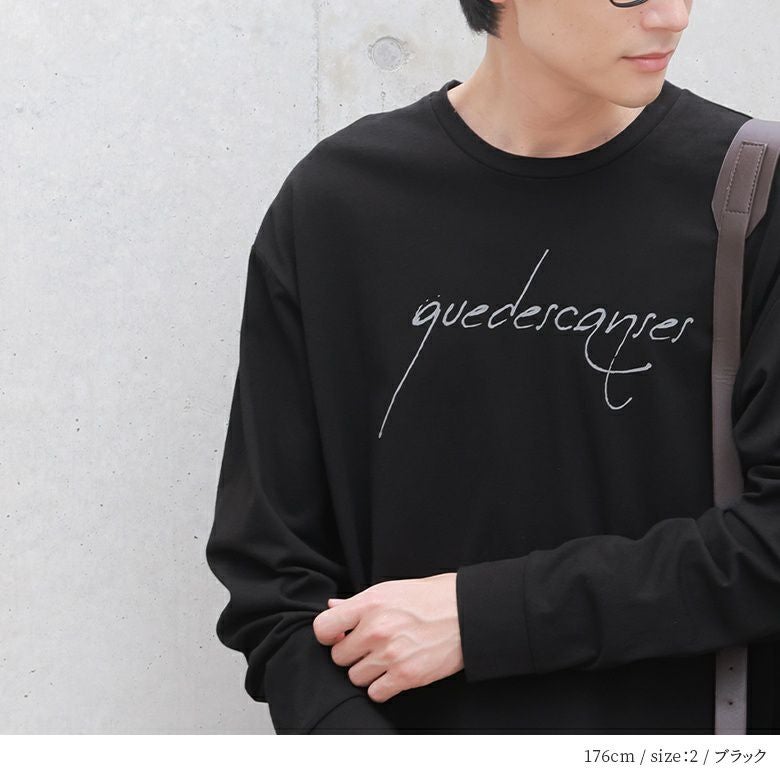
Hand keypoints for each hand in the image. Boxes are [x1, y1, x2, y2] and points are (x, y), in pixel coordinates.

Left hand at [311, 572, 463, 702]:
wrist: (468, 612)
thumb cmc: (433, 597)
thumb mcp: (392, 589)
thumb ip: (358, 602)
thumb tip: (333, 607)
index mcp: (370, 603)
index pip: (323, 627)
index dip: (328, 634)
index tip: (339, 635)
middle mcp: (376, 629)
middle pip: (338, 656)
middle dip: (351, 653)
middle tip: (369, 646)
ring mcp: (390, 654)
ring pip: (355, 677)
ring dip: (366, 671)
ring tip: (384, 658)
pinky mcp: (406, 676)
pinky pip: (375, 693)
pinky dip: (381, 687)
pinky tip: (393, 673)